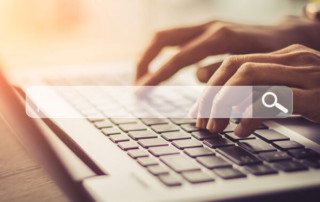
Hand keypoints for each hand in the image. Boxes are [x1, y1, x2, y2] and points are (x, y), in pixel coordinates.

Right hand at [135, 16, 319, 85]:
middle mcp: (207, 27)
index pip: (178, 58)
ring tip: (142, 77)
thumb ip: (223, 71)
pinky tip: (160, 69)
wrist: (286, 35)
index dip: (157, 75)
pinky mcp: (205, 30)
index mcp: (218, 38)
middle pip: (162, 38)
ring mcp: (205, 26)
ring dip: (149, 56)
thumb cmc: (273, 54)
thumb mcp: (252, 67)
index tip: (141, 90)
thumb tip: (196, 76)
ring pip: (166, 36)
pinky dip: (163, 54)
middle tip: (136, 83)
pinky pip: (176, 40)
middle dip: (144, 60)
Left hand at [190, 44, 319, 136]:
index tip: (199, 110)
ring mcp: (307, 75)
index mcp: (283, 56)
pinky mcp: (317, 96)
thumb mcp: (287, 91)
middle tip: (203, 122)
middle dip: (213, 96)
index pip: (233, 62)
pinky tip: (242, 131)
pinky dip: (251, 115)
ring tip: (216, 127)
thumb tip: (218, 92)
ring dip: (226, 104)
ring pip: (250, 78)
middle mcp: (293, 59)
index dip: (211, 86)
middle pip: (236, 69)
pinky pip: (274, 99)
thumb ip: (257, 89)